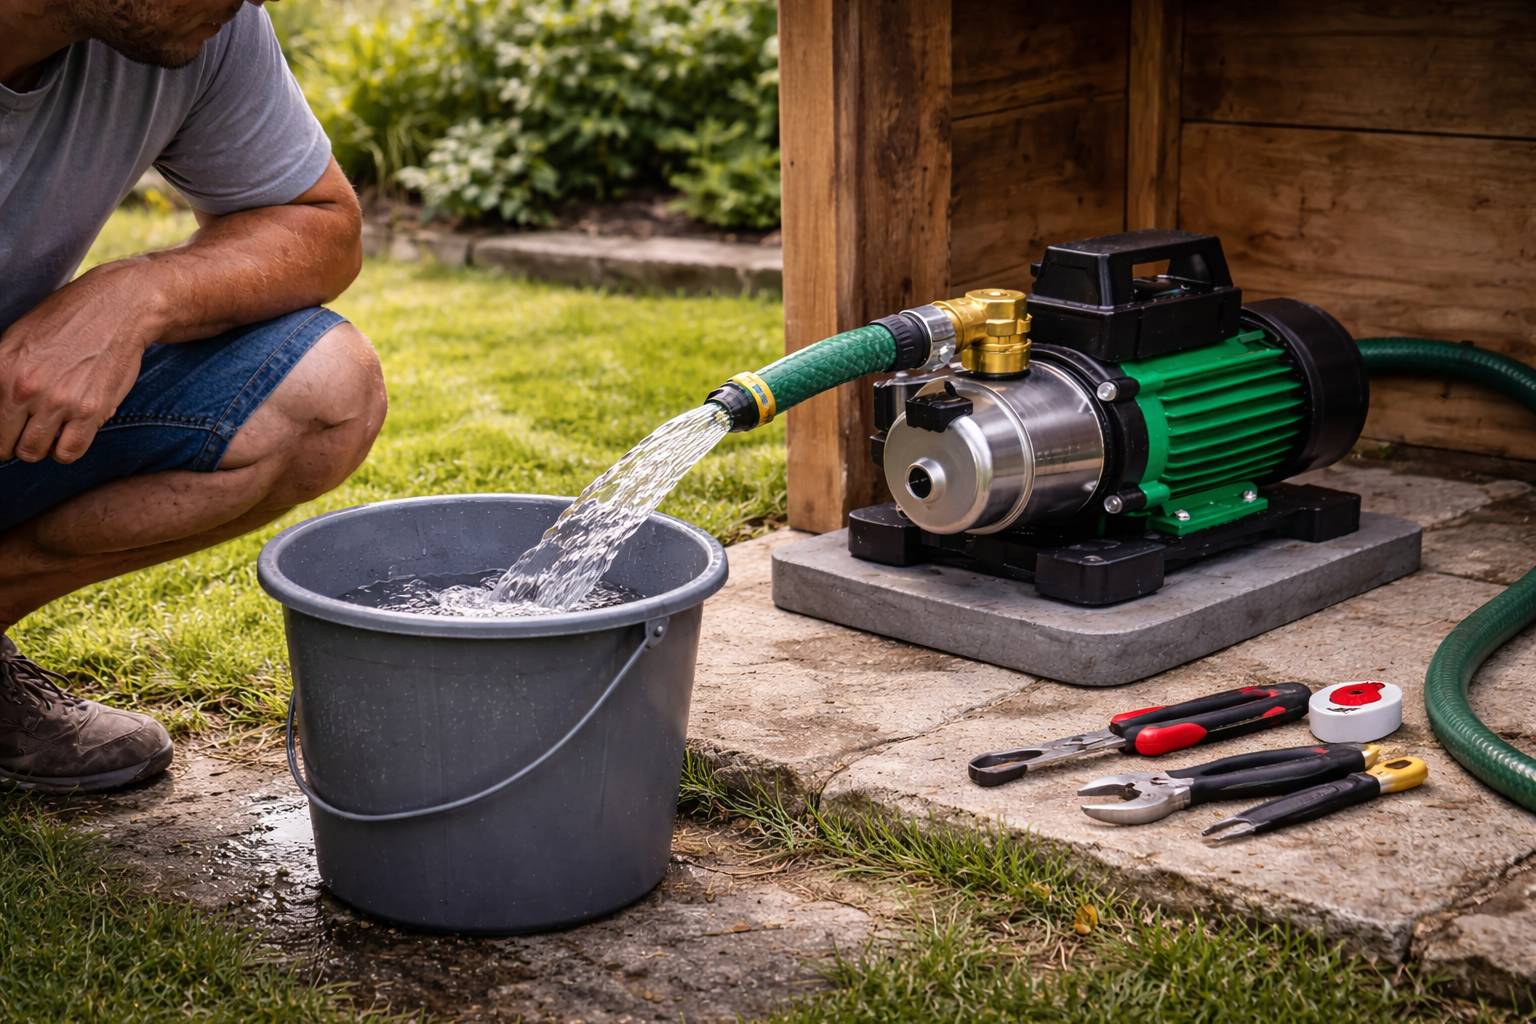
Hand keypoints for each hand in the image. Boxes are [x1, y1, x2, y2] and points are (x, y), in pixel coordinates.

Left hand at [0, 262, 163, 463]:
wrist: (118, 308)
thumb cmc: (68, 321)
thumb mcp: (17, 339)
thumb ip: (1, 374)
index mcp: (0, 370)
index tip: (12, 429)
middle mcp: (24, 389)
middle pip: (6, 446)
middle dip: (16, 442)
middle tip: (31, 430)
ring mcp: (58, 402)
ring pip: (34, 453)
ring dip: (42, 446)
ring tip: (53, 429)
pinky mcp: (90, 411)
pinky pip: (68, 453)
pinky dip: (67, 450)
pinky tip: (72, 431)